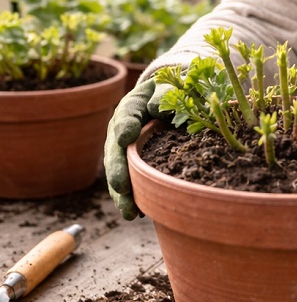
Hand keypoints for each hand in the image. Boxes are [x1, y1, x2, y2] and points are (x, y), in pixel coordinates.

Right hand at [104, 78, 171, 220]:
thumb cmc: (176, 91)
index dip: (125, 126)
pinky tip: (138, 214)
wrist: (175, 100)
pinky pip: (130, 183)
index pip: (127, 114)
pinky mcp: (134, 166)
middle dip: (118, 170)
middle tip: (121, 186)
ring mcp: (126, 150)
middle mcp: (123, 129)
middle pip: (116, 150)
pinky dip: (132, 199)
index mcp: (133, 105)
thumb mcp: (173, 87)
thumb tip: (156, 108)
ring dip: (122, 194)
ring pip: (119, 172)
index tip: (126, 137)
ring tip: (129, 212)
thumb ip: (165, 94)